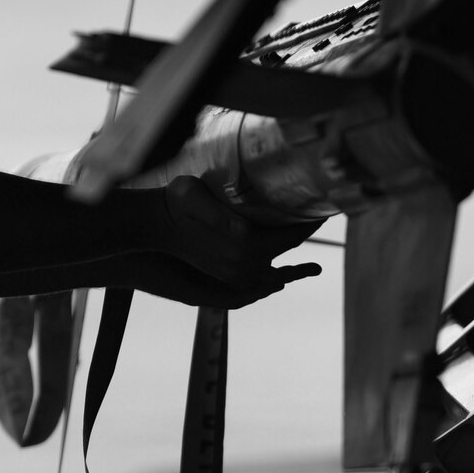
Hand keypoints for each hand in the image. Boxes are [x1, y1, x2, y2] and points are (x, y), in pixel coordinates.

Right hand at [132, 175, 322, 307]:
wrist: (150, 223)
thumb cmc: (171, 203)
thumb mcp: (188, 198)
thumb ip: (214, 214)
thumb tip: (242, 231)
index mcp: (237, 249)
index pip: (287, 239)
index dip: (307, 223)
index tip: (324, 207)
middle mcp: (238, 267)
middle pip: (285, 252)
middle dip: (303, 234)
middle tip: (321, 213)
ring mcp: (231, 273)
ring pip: (274, 269)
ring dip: (291, 256)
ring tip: (308, 247)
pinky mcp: (223, 271)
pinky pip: (259, 274)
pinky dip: (274, 265)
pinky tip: (278, 251)